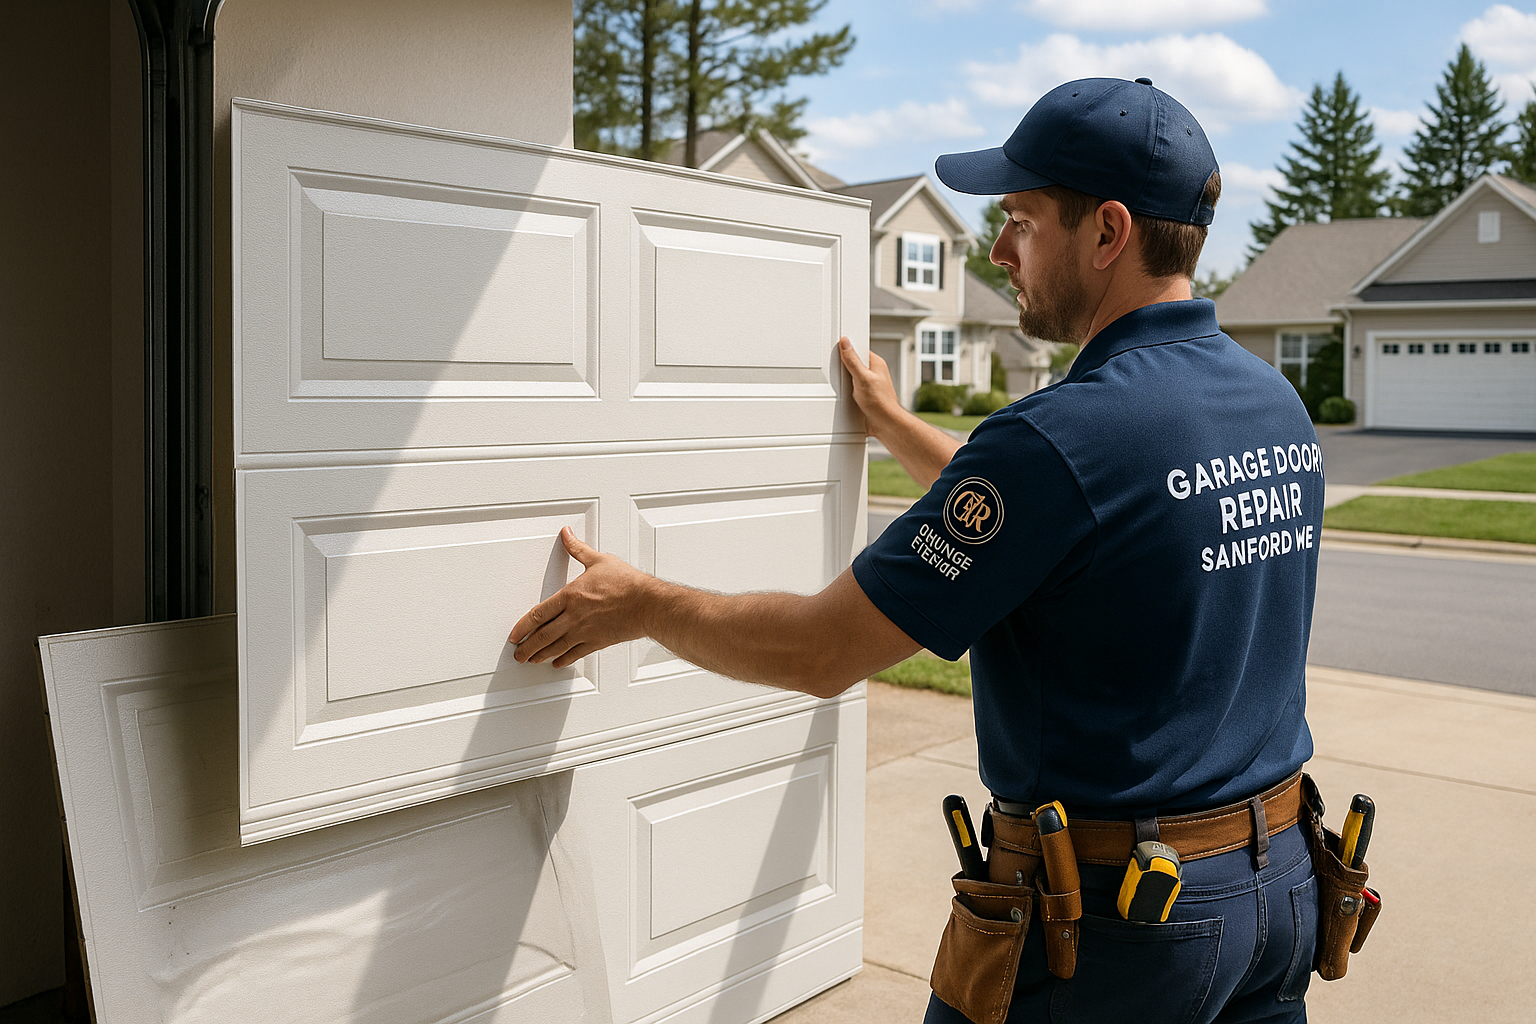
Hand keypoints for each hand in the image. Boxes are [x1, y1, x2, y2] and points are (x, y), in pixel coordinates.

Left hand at [509, 527, 655, 668]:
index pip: (539, 614)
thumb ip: (578, 549)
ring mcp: (585, 632)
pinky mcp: (597, 642)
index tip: (515, 635)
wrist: (647, 604)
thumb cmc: (627, 584)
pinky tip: (558, 662)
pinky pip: (576, 653)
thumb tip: (566, 535)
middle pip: (543, 635)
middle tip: (518, 654)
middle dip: (527, 647)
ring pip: (556, 647)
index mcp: (571, 596)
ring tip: (531, 660)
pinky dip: (565, 659)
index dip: (523, 626)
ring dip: (541, 655)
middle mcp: (574, 617)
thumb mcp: (599, 561)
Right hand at [837, 337, 899, 439]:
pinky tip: (844, 396)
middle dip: (844, 368)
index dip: (847, 350)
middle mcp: (873, 374)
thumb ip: (853, 360)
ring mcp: (869, 385)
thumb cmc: (881, 403)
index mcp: (876, 364)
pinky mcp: (864, 396)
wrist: (885, 425)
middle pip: (853, 364)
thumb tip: (846, 343)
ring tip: (842, 387)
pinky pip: (851, 390)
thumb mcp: (862, 378)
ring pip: (851, 378)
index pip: (859, 350)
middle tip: (838, 372)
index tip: (837, 351)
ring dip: (844, 383)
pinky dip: (846, 393)